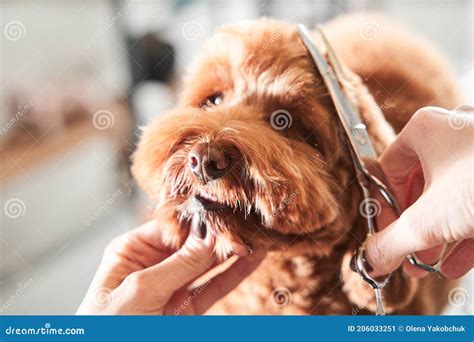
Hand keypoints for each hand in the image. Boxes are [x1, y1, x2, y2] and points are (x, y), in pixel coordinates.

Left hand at [77, 219, 264, 313]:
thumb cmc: (106, 330)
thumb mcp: (140, 291)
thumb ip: (178, 264)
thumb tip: (208, 234)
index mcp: (131, 252)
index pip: (171, 226)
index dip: (199, 220)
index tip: (225, 214)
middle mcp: (152, 265)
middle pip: (192, 243)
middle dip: (220, 234)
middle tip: (248, 223)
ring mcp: (171, 287)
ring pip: (207, 264)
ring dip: (232, 252)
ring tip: (258, 236)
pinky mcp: (187, 309)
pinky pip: (214, 287)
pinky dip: (234, 274)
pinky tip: (251, 260)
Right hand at [366, 105, 473, 277]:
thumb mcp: (427, 222)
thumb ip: (390, 243)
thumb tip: (370, 260)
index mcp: (424, 131)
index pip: (386, 173)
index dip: (383, 212)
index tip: (386, 238)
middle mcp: (453, 135)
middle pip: (418, 188)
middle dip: (412, 230)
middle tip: (406, 255)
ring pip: (448, 198)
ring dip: (435, 237)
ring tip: (427, 266)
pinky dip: (463, 234)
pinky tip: (455, 264)